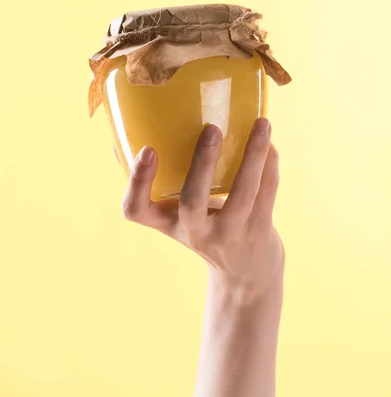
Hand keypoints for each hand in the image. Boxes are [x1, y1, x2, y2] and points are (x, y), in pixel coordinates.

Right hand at [121, 118, 283, 305]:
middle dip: (202, 164)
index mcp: (167, 223)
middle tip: (211, 129)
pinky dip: (271, 164)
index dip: (138, 182)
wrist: (245, 272)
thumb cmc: (204, 229)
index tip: (147, 150)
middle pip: (192, 202)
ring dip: (253, 155)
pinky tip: (271, 143)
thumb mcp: (176, 216)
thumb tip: (125, 143)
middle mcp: (196, 232)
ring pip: (243, 193)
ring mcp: (230, 233)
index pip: (136, 211)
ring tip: (262, 123)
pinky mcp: (260, 230)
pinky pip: (268, 192)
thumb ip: (159, 184)